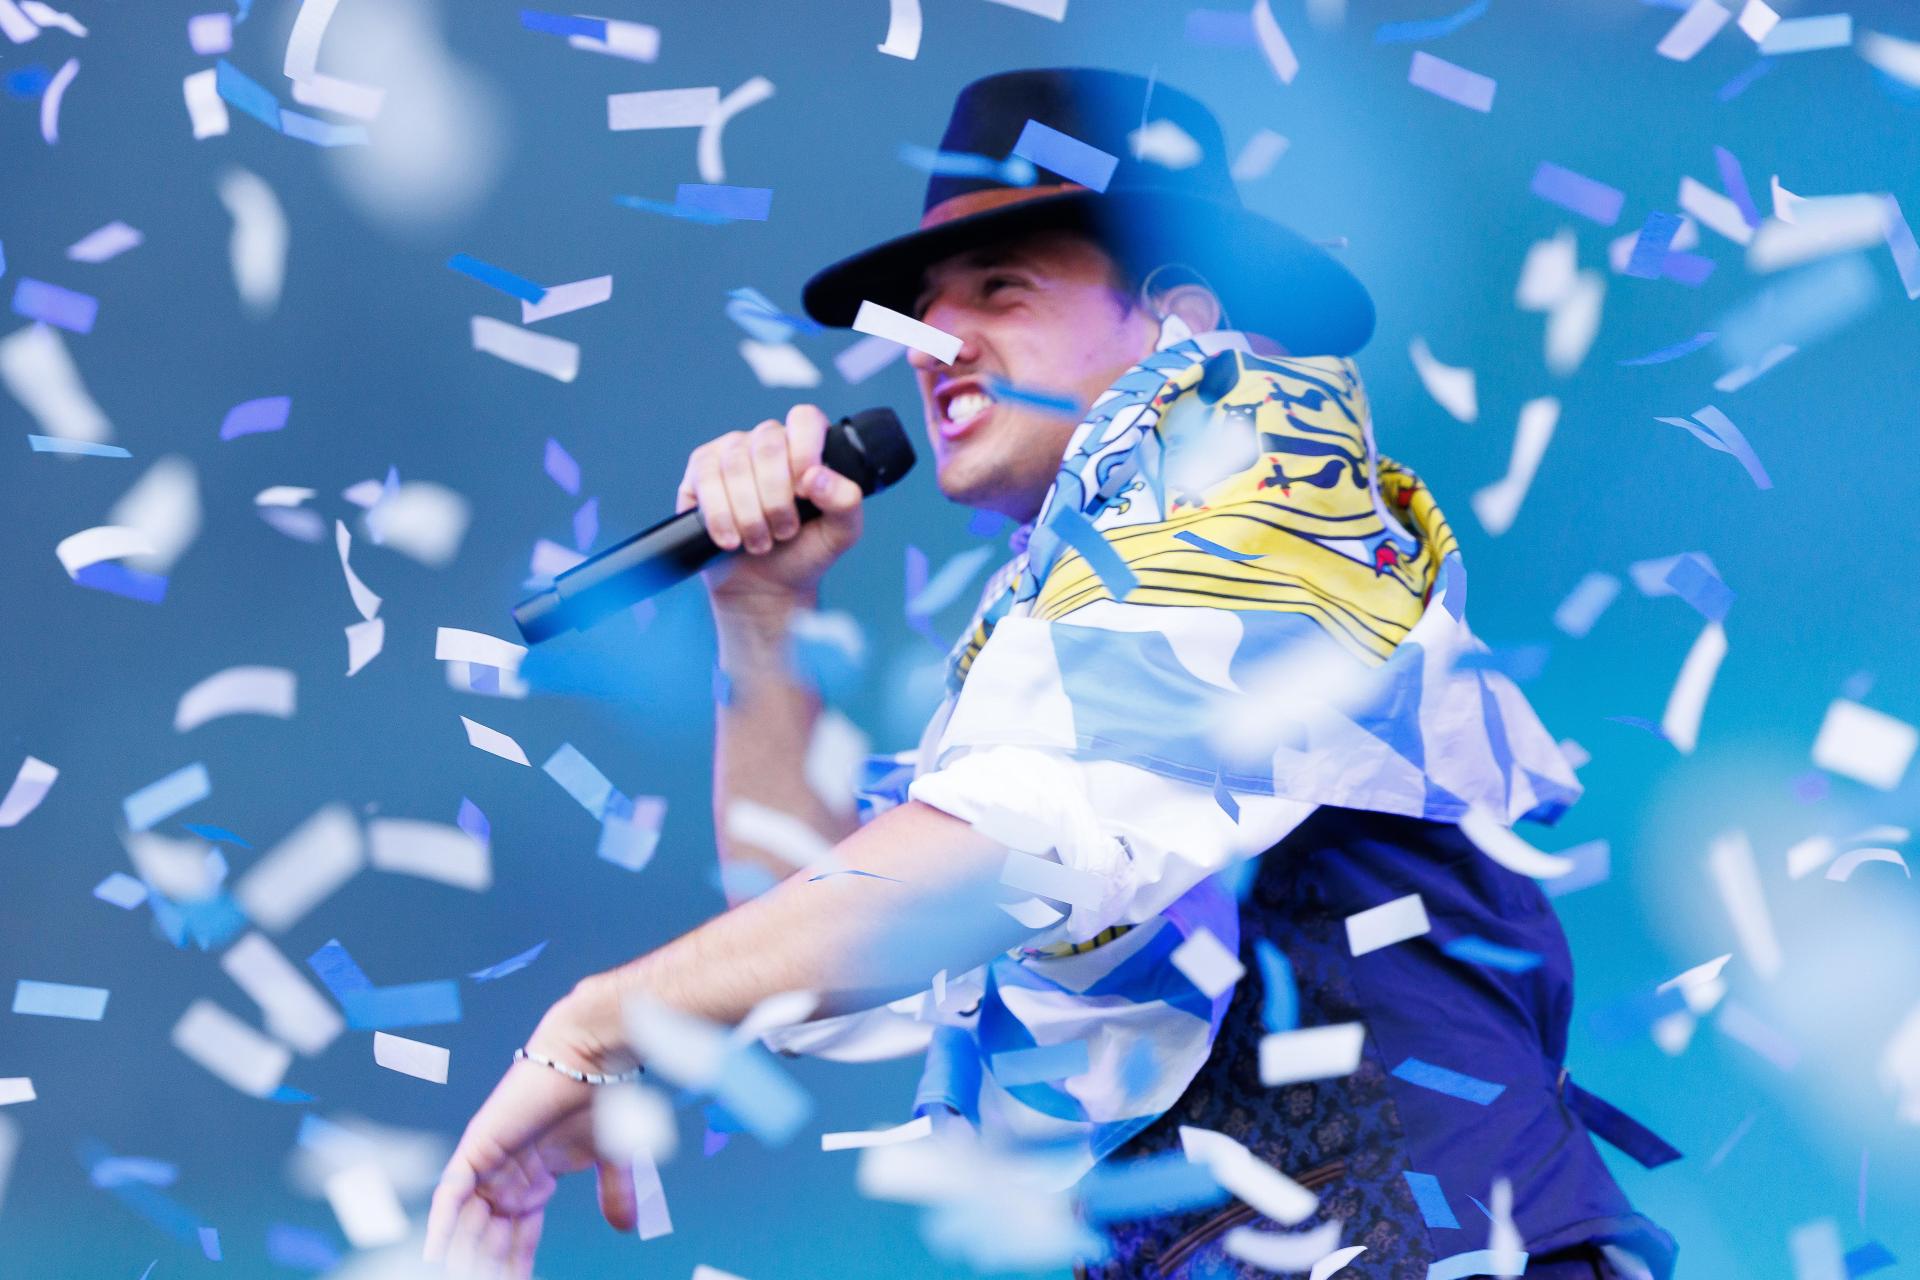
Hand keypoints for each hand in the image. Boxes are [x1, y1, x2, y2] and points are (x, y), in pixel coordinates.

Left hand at [424, 992, 636, 1277]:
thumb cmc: (604, 1098)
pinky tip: (436, 1256)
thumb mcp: (612, 1160)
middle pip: (488, 1238)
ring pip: (466, 1224)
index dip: (514, 1267)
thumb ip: (614, 1194)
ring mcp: (488, 1164)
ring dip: (462, 1255)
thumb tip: (625, 1228)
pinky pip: (450, 1196)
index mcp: (532, 1181)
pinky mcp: (476, 1148)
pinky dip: (441, 1226)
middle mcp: (505, 1177)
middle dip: (486, 1267)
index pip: (515, 1238)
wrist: (593, 1058)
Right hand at [675, 403, 865, 612]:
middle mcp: (767, 441)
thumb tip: (817, 476)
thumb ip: (846, 501)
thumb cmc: (803, 551)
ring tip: (760, 542)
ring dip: (750, 514)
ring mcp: (731, 452)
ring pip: (735, 464)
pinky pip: (705, 478)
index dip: (804, 451)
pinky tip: (731, 540)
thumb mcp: (840, 533)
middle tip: (785, 531)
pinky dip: (721, 516)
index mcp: (805, 445)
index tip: (805, 493)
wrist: (764, 586)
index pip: (804, 419)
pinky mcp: (701, 472)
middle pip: (768, 444)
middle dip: (777, 497)